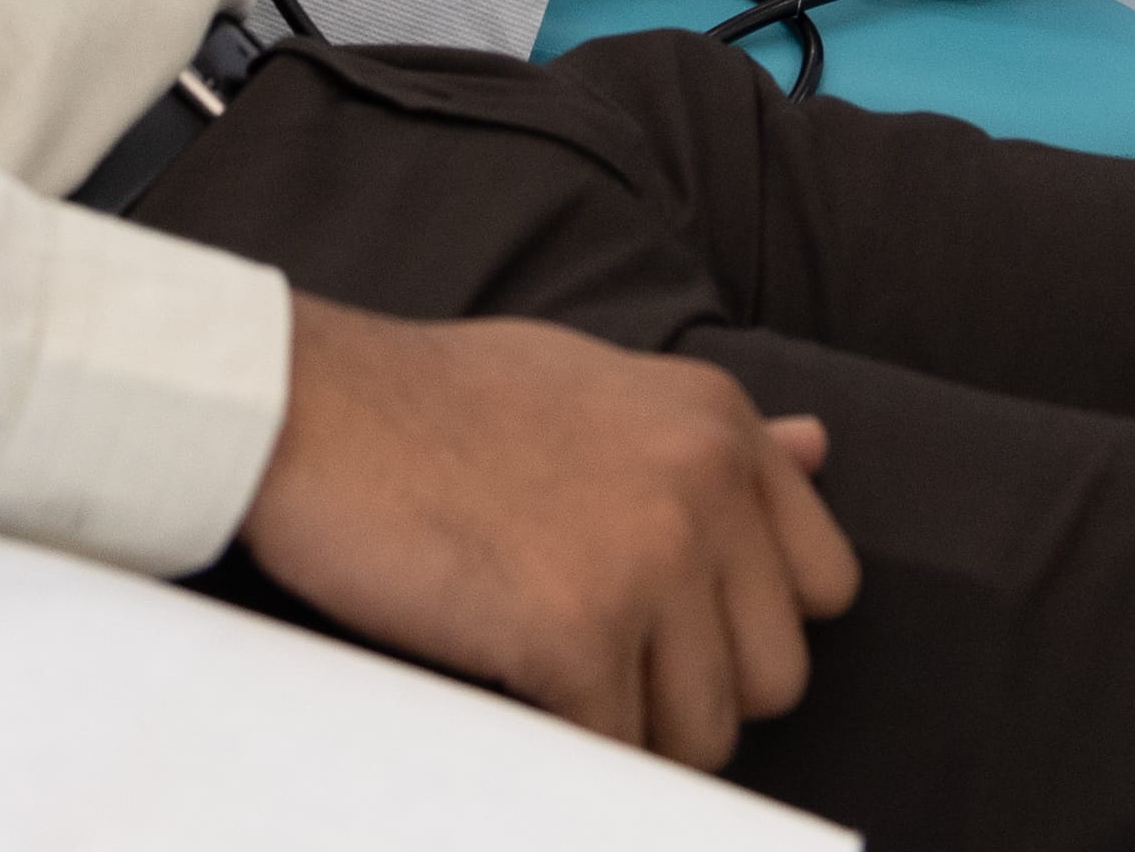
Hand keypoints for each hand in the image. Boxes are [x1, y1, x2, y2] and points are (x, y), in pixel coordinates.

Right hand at [238, 299, 856, 770]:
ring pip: (707, 733)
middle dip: (692, 689)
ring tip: (550, 673)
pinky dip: (567, 743)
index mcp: (718, 424)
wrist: (309, 407)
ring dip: (632, 729)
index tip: (674, 620)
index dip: (748, 623)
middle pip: (777, 676)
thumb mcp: (598, 383)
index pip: (825, 583)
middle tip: (599, 657)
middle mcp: (704, 484)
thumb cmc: (437, 402)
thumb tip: (820, 447)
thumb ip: (711, 433)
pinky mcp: (577, 632)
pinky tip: (510, 686)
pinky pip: (617, 751)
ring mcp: (647, 559)